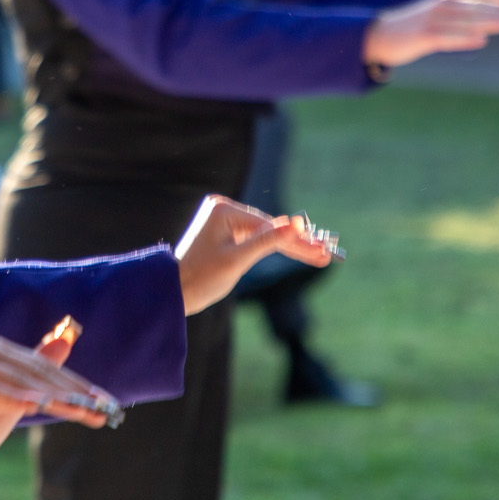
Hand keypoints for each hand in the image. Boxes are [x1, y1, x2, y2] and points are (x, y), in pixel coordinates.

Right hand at [0, 327, 113, 489]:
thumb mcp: (16, 399)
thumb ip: (39, 369)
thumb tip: (68, 336)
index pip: (44, 368)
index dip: (77, 387)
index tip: (107, 404)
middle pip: (34, 374)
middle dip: (70, 394)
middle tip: (99, 411)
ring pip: (17, 382)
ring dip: (50, 397)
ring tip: (78, 410)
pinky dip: (12, 398)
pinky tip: (35, 406)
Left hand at [174, 195, 335, 314]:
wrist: (172, 291)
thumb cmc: (200, 278)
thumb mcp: (238, 261)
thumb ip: (267, 241)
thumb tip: (295, 223)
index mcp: (223, 210)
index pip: (269, 227)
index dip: (297, 242)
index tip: (322, 252)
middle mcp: (223, 208)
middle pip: (269, 228)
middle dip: (297, 244)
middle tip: (326, 255)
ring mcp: (223, 218)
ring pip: (264, 234)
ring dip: (288, 246)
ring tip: (319, 255)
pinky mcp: (224, 230)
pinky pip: (254, 238)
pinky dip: (272, 248)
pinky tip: (297, 250)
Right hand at [363, 0, 498, 66]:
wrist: (375, 36)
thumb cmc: (406, 31)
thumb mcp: (432, 21)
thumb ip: (453, 22)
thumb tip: (476, 30)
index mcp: (442, 2)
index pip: (475, 2)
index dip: (497, 6)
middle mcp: (439, 7)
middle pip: (475, 10)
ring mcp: (431, 21)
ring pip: (467, 21)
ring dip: (489, 23)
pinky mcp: (423, 36)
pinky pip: (449, 37)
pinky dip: (466, 38)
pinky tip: (482, 40)